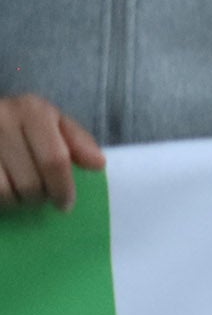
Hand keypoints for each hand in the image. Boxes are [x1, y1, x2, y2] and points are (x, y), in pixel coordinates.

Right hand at [0, 93, 101, 208]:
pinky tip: (5, 193)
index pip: (55, 160)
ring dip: (17, 201)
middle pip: (31, 181)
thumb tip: (98, 164)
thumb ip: (76, 140)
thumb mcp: (50, 121)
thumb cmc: (18, 121)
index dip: (63, 187)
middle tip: (42, 198)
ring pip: (6, 192)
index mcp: (31, 110)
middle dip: (40, 197)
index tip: (65, 204)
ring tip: (21, 194)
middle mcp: (3, 122)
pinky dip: (0, 201)